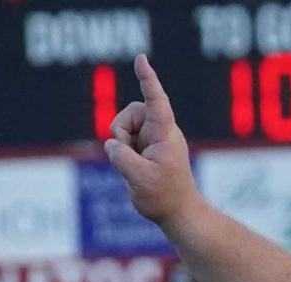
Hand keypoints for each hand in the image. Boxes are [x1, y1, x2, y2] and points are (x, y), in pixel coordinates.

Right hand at [104, 54, 199, 225]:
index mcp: (165, 134)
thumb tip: (112, 144)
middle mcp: (161, 131)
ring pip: (123, 127)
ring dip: (123, 147)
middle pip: (129, 114)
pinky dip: (125, 154)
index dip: (147, 79)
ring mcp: (153, 138)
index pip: (155, 100)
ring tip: (137, 168)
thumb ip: (121, 157)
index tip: (141, 59)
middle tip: (134, 161)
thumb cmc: (165, 199)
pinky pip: (125, 141)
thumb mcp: (139, 179)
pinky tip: (137, 170)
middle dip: (122, 133)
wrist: (178, 214)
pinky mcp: (147, 147)